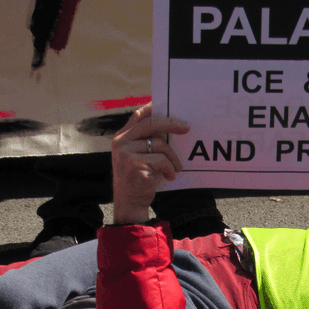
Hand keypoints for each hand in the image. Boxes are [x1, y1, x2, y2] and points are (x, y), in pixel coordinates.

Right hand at [111, 103, 189, 223]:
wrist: (129, 202)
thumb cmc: (140, 179)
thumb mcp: (140, 156)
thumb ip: (148, 141)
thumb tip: (172, 126)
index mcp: (122, 137)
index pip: (138, 115)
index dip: (153, 107)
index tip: (170, 105)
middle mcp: (121, 142)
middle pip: (150, 123)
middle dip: (171, 123)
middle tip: (187, 128)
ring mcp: (126, 153)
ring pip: (159, 144)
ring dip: (173, 157)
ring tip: (176, 167)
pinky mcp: (134, 164)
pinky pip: (161, 160)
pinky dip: (169, 168)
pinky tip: (170, 176)